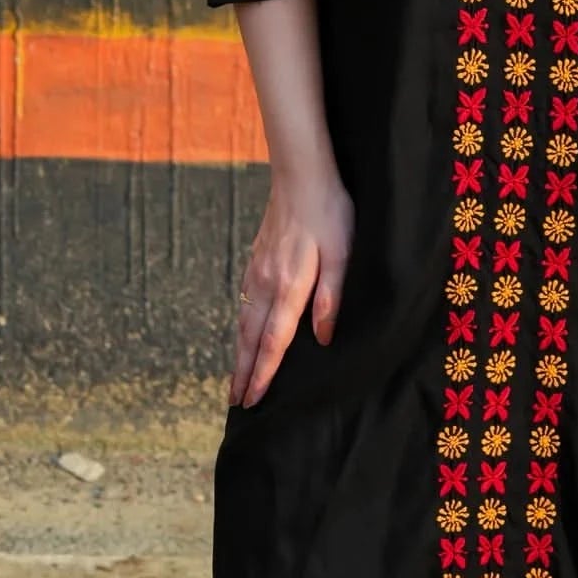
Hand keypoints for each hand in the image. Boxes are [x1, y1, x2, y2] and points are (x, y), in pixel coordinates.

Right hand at [230, 168, 355, 407]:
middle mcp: (266, 283)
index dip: (263, 373)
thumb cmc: (329, 213)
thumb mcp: (342, 253)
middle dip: (243, 372)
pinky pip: (244, 301)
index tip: (252, 400)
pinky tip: (243, 331)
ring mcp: (257, 270)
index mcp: (289, 286)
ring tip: (236, 377)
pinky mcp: (256, 258)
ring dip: (239, 352)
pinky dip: (240, 326)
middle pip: (250, 338)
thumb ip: (331, 296)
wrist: (301, 175)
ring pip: (243, 321)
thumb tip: (321, 338)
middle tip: (235, 402)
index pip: (273, 341)